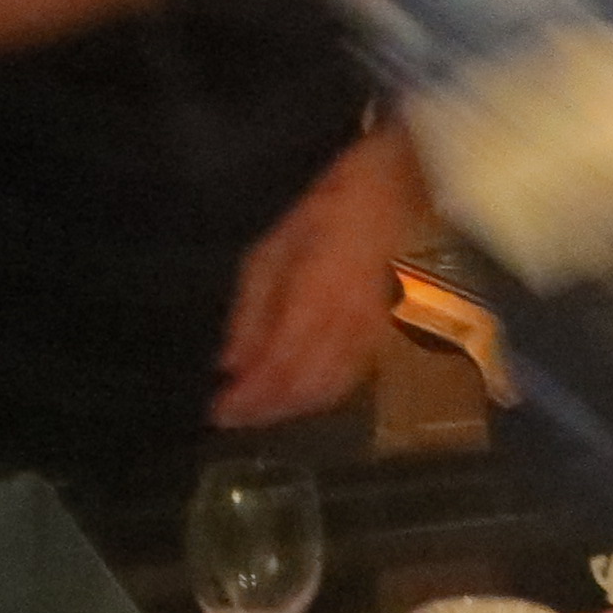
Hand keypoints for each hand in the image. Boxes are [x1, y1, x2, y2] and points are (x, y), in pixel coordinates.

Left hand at [214, 128, 429, 426]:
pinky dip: (317, 397)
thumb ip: (250, 311)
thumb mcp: (271, 251)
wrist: (396, 194)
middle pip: (301, 389)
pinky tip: (297, 397)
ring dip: (290, 409)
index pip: (276, 368)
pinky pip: (348, 380)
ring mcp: (369, 334)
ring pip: (327, 391)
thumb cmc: (326, 212)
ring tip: (259, 413)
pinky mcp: (383, 335)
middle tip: (232, 419)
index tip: (216, 412)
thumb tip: (228, 365)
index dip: (247, 399)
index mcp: (312, 300)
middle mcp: (344, 327)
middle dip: (265, 410)